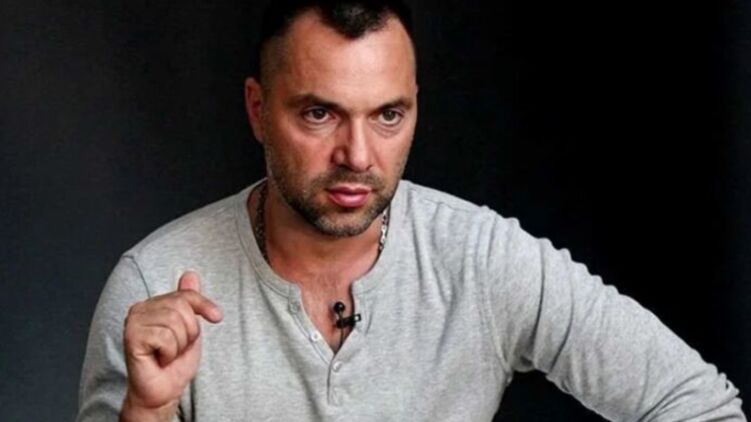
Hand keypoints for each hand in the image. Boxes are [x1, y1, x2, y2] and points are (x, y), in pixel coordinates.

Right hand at [121, 271, 222, 418]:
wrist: (164, 390)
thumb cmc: (175, 362)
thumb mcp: (190, 327)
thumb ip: (189, 301)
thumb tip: (190, 275)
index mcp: (153, 304)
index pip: (186, 295)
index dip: (204, 306)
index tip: (217, 317)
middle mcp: (139, 309)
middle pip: (181, 308)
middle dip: (189, 332)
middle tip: (177, 347)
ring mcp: (133, 322)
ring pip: (175, 322)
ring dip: (179, 344)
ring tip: (168, 353)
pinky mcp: (131, 337)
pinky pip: (165, 337)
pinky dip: (169, 352)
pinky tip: (159, 359)